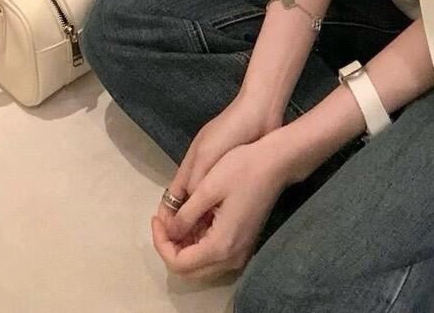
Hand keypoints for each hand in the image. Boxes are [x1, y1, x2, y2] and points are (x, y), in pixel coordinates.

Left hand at [151, 135, 292, 281]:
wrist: (277, 163)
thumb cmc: (242, 169)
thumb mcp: (207, 188)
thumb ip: (185, 215)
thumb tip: (170, 231)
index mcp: (220, 245)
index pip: (179, 263)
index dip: (161, 243)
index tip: (156, 218)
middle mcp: (231, 257)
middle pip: (189, 270)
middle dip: (170, 247)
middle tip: (162, 220)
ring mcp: (240, 252)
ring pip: (201, 265)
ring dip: (184, 246)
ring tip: (176, 218)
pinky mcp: (243, 244)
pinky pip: (213, 256)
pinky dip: (198, 243)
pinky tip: (194, 219)